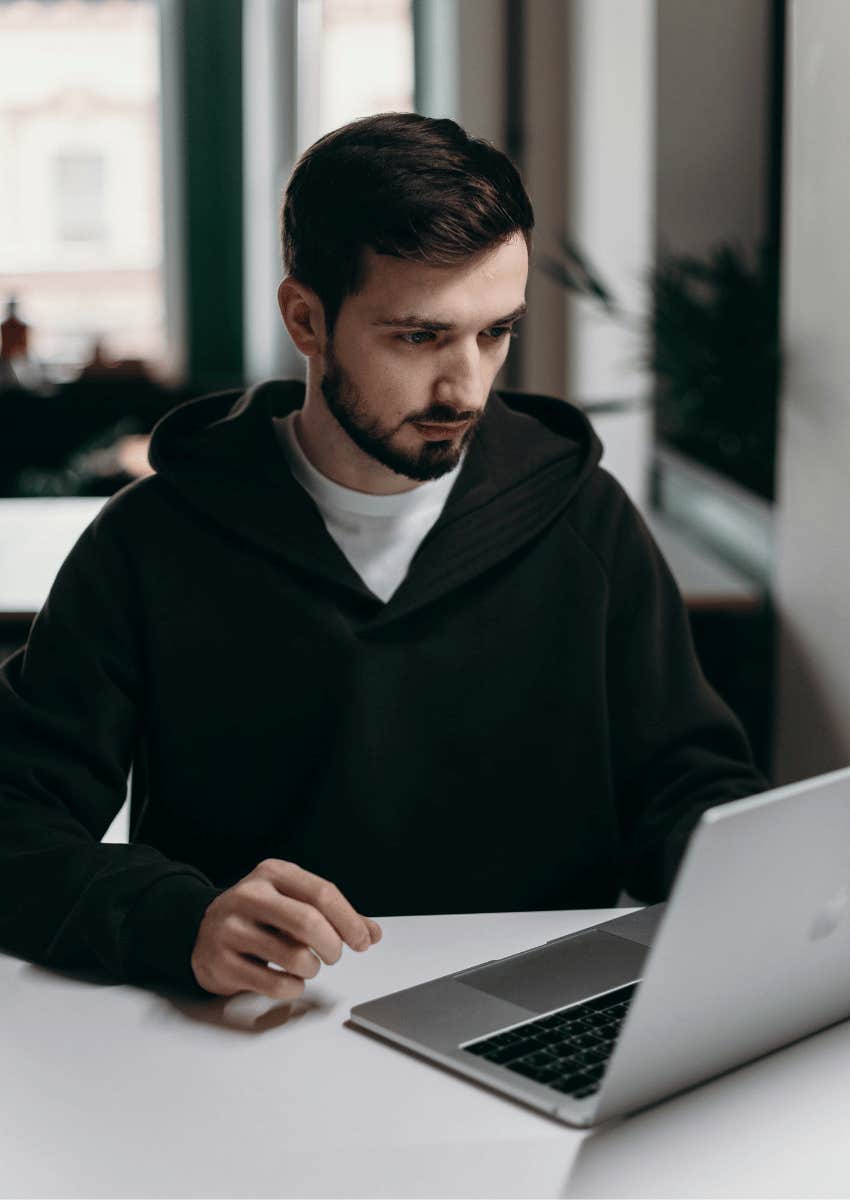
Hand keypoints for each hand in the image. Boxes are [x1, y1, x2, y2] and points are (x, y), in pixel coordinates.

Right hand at [190, 858, 381, 998]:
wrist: (201, 931)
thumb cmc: (259, 916)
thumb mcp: (292, 901)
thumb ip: (334, 916)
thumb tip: (373, 933)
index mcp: (272, 873)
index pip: (322, 892)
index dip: (349, 920)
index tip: (363, 941)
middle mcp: (249, 896)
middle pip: (308, 922)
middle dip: (333, 946)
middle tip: (334, 955)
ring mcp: (231, 929)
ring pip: (294, 957)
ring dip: (312, 969)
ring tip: (308, 966)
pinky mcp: (221, 962)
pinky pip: (274, 984)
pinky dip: (293, 987)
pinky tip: (290, 980)